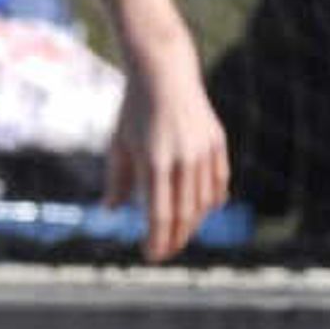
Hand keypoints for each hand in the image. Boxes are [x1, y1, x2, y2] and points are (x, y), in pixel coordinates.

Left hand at [102, 48, 230, 262]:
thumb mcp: (119, 144)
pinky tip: (199, 213)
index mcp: (155, 161)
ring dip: (192, 225)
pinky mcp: (217, 144)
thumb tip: (111, 211)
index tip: (150, 256)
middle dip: (174, 239)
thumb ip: (118, 180)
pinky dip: (210, 203)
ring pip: (204, 203)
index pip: (160, 214)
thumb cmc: (135, 110)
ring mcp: (204, 151)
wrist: (165, 72)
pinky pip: (218, 184)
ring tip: (178, 236)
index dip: (156, 240)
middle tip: (163, 253)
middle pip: (184, 214)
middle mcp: (183, 159)